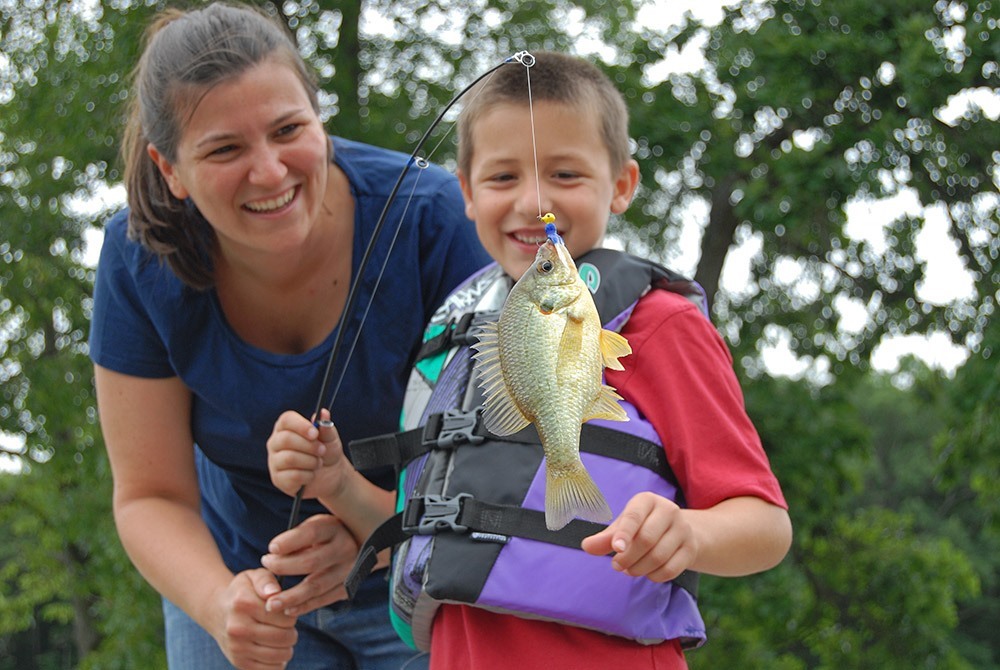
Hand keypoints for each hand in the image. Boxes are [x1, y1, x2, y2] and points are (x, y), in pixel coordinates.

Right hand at [210, 569, 297, 669]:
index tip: (284, 611)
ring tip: (280, 637)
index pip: (285, 616)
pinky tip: (272, 649)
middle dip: (291, 631)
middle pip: (285, 637)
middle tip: (285, 626)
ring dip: (287, 647)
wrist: (217, 611)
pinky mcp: (239, 663)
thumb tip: (274, 593)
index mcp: (244, 604)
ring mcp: (237, 648)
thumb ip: (266, 580)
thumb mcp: (253, 576)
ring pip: (280, 655)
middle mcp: (238, 628)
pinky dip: (278, 662)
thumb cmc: (243, 592)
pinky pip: (271, 669)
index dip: (291, 614)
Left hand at [260, 513, 359, 615]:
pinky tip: (288, 610)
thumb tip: (274, 553)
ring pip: (317, 586)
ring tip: (271, 604)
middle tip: (265, 567)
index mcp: (334, 528)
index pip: (311, 533)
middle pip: (312, 562)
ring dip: (291, 597)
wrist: (359, 546)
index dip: (290, 541)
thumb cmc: (326, 535)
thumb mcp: (316, 526)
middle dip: (284, 567)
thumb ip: (299, 536)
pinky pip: (324, 600)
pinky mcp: (349, 587)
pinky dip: (305, 606)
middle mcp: (345, 548)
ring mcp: (349, 570)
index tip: (271, 548)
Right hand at [266, 409, 352, 499]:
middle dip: (309, 446)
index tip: (315, 433)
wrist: (329, 475)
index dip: (301, 425)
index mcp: (286, 427)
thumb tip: (324, 413)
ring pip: (290, 458)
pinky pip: (293, 476)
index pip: (286, 420)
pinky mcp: (278, 479)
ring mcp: (274, 461)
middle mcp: (276, 442)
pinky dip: (308, 476)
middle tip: (322, 450)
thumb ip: (326, 427)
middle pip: (286, 439)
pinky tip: (311, 474)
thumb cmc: (325, 451)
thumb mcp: (330, 438)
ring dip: (311, 461)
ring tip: (318, 463)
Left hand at [580, 492, 697, 582]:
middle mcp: (669, 510)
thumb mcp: (623, 527)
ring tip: (629, 570)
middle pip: (647, 539)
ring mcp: (683, 529)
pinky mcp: (691, 548)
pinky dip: (654, 576)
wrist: (677, 531)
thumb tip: (586, 546)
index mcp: (647, 501)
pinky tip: (647, 573)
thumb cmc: (643, 526)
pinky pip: (671, 569)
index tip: (616, 549)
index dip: (624, 534)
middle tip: (616, 565)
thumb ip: (605, 538)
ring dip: (639, 569)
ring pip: (659, 556)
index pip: (634, 516)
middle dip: (628, 557)